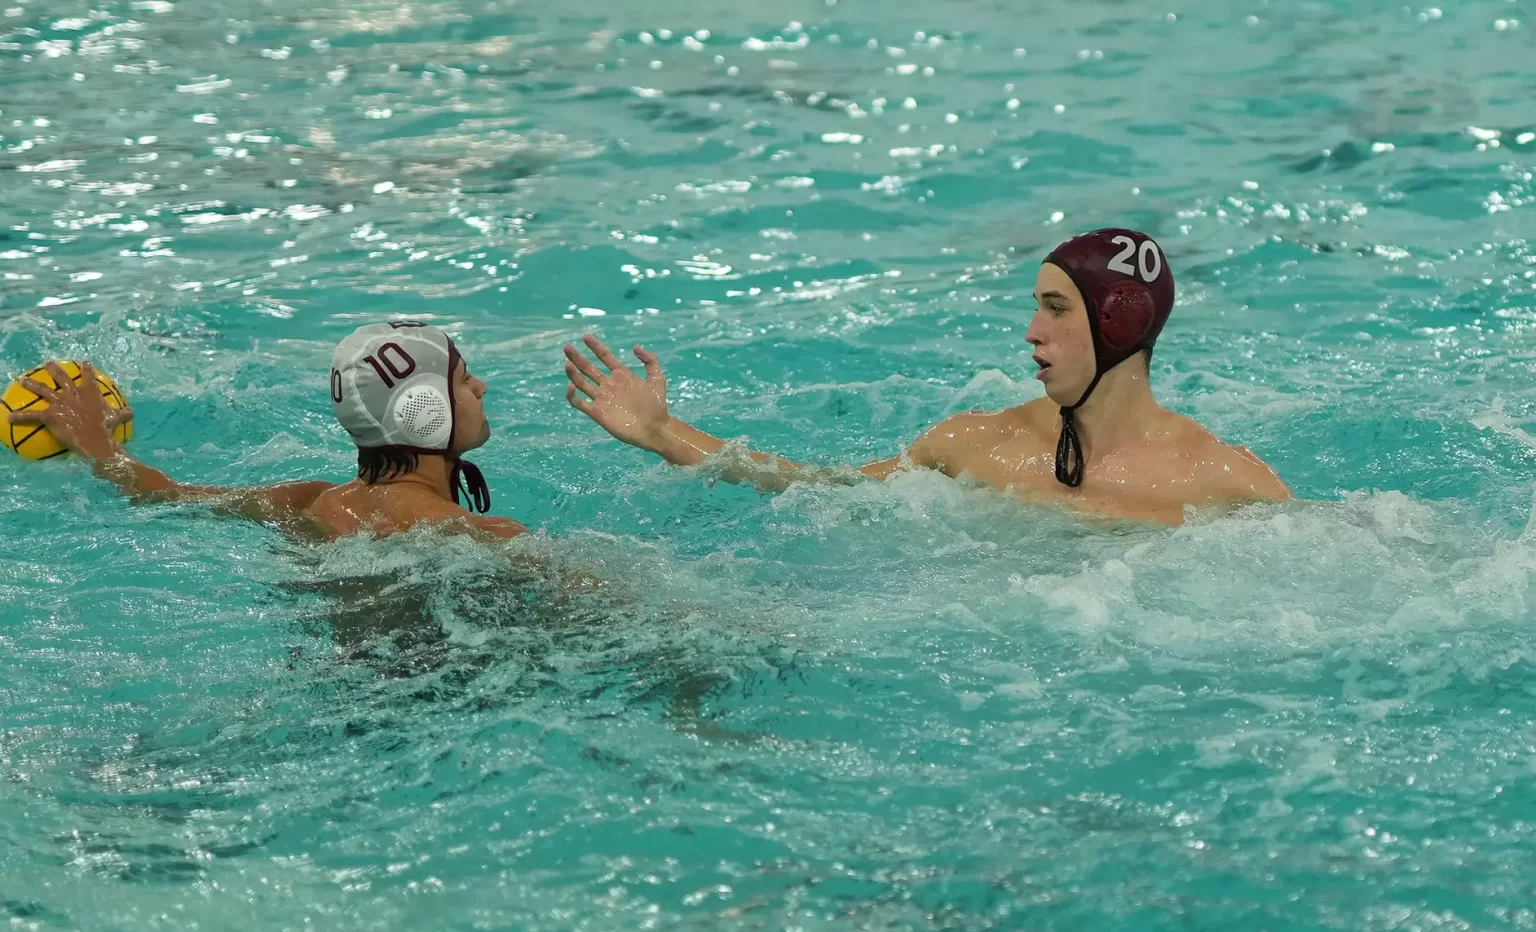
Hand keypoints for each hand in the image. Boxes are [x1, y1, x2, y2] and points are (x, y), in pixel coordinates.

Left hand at [8, 361, 132, 460]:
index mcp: (90, 393)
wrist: (95, 440)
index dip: (86, 368)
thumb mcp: (117, 419)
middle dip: (53, 369)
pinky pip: (32, 415)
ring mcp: (60, 403)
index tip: (84, 362)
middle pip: (61, 377)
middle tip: (47, 363)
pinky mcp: (50, 415)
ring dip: (31, 384)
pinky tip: (10, 417)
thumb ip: (122, 414)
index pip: (88, 376)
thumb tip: (131, 412)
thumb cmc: (107, 429)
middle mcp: (73, 393)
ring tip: (22, 379)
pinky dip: (20, 417)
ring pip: (42, 390)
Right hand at [564, 335, 670, 451]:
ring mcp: (602, 399)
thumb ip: (650, 361)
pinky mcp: (597, 413)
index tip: (586, 337)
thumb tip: (635, 347)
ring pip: (582, 383)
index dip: (595, 347)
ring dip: (573, 374)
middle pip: (589, 368)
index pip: (604, 357)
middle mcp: (609, 385)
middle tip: (567, 347)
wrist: (654, 428)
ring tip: (567, 363)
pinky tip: (571, 386)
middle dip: (577, 358)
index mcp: (621, 375)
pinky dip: (572, 396)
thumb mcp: (657, 378)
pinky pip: (580, 403)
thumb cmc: (657, 405)